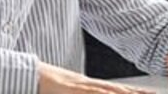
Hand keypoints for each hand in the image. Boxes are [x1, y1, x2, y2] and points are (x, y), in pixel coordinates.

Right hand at [37, 62, 152, 93]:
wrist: (30, 75)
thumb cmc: (48, 87)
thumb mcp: (71, 92)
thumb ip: (85, 92)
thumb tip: (93, 92)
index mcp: (90, 87)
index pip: (118, 91)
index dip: (137, 93)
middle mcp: (90, 85)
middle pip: (120, 90)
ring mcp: (83, 87)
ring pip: (111, 92)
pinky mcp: (74, 90)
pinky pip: (93, 93)